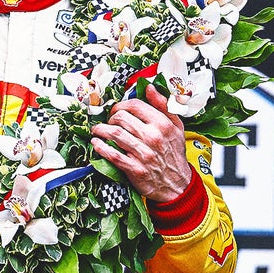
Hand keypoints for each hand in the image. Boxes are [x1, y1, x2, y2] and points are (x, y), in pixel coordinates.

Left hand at [90, 86, 191, 202]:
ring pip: (115, 134)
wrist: (177, 185)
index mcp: (162, 124)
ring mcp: (144, 154)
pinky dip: (101, 148)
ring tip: (97, 130)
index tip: (117, 110)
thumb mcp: (176, 127)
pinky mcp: (135, 169)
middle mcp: (153, 137)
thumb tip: (149, 87)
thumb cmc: (174, 153)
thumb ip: (163, 105)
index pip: (135, 105)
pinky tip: (96, 143)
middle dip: (110, 117)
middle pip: (121, 118)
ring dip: (101, 130)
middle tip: (108, 121)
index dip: (121, 105)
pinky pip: (113, 155)